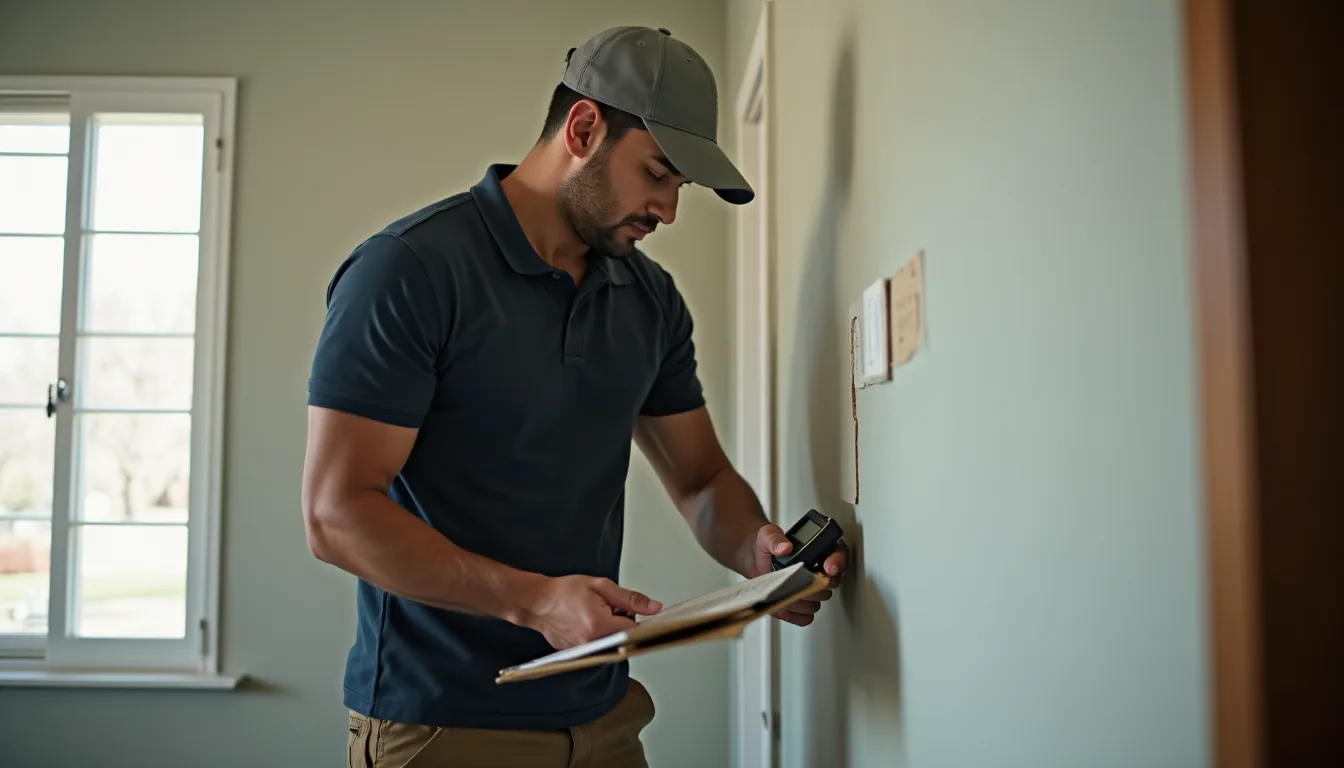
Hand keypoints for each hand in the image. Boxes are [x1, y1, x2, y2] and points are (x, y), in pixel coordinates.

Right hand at [523, 575, 662, 649]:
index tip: (628, 610)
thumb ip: (630, 599)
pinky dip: (596, 636)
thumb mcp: (601, 586)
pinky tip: (585, 623)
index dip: (633, 617)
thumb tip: (654, 608)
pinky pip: (597, 647)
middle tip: (605, 608)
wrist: (537, 602)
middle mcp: (593, 643)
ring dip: (608, 631)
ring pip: (610, 643)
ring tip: (592, 615)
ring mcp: (584, 652)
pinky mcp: (577, 655)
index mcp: (600, 625)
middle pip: (622, 638)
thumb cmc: (565, 591)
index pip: (633, 629)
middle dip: (620, 624)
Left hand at [747, 524, 848, 626]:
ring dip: (801, 601)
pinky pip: (806, 617)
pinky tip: (783, 607)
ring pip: (816, 603)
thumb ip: (775, 539)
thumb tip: (784, 547)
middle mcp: (819, 571)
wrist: (754, 558)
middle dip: (814, 585)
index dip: (837, 562)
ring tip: (785, 593)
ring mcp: (811, 590)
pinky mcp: (800, 605)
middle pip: (831, 584)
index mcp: (819, 550)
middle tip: (798, 582)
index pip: (840, 556)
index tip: (828, 568)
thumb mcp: (768, 535)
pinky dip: (794, 615)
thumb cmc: (766, 545)